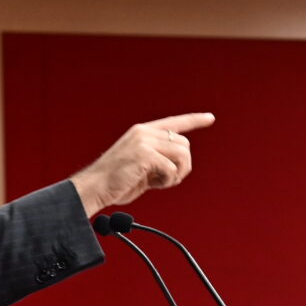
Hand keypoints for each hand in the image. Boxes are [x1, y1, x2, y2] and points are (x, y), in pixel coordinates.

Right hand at [70, 113, 215, 216]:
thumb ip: (158, 159)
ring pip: (182, 155)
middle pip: (184, 145)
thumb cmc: (115, 182)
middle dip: (182, 166)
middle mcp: (144, 132)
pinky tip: (153, 185)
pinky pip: (172, 169)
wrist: (94, 187)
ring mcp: (144, 142)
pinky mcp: (145, 154)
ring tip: (161, 182)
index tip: (210, 118)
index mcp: (142, 132)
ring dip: (177, 174)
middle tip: (167, 180)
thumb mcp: (140, 165)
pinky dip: (168, 181)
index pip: (174, 122)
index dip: (194, 120)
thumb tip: (179, 166)